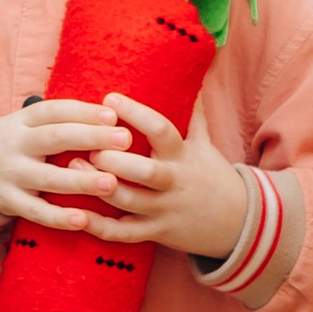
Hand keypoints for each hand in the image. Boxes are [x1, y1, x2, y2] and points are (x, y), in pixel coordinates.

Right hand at [0, 101, 133, 232]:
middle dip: (91, 138)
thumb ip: (61, 120)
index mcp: (24, 121)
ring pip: (48, 178)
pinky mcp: (9, 202)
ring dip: (81, 181)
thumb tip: (114, 112)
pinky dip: (59, 217)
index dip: (84, 112)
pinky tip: (83, 220)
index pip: (55, 111)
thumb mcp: (27, 123)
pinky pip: (36, 212)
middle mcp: (17, 145)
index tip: (114, 114)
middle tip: (125, 140)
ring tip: (111, 183)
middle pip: (55, 138)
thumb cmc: (14, 143)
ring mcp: (12, 175)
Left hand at [81, 92, 249, 257]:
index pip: (161, 130)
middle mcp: (173, 182)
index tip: (109, 98)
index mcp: (183, 155)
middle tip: (87, 143)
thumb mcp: (206, 145)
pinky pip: (124, 233)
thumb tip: (193, 78)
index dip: (136, 113)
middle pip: (144, 171)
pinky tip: (77, 216)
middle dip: (114, 158)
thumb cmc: (214, 178)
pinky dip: (99, 228)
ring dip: (99, 186)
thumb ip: (194, 114)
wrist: (239, 223)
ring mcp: (164, 210)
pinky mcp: (156, 233)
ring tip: (73, 166)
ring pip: (129, 201)